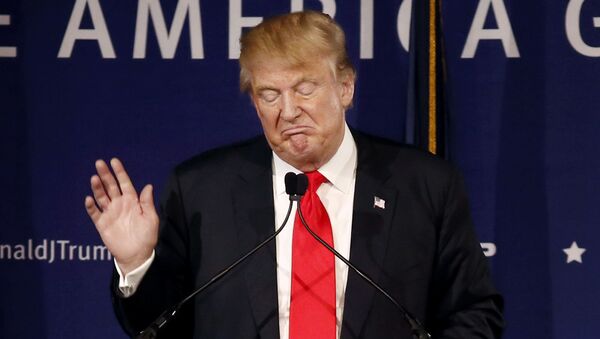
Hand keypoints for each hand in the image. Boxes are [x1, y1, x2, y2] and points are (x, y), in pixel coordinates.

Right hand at [84, 158, 158, 274]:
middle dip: (105, 175)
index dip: (120, 172)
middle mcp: (120, 204)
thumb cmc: (147, 237)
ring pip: (101, 197)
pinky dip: (91, 206)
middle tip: (99, 163)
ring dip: (97, 187)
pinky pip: (94, 213)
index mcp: (132, 201)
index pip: (125, 183)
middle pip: (111, 186)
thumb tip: (148, 186)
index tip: (114, 161)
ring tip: (94, 178)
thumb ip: (147, 203)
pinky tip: (89, 199)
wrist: (137, 255)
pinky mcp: (102, 224)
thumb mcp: (150, 218)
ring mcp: (110, 213)